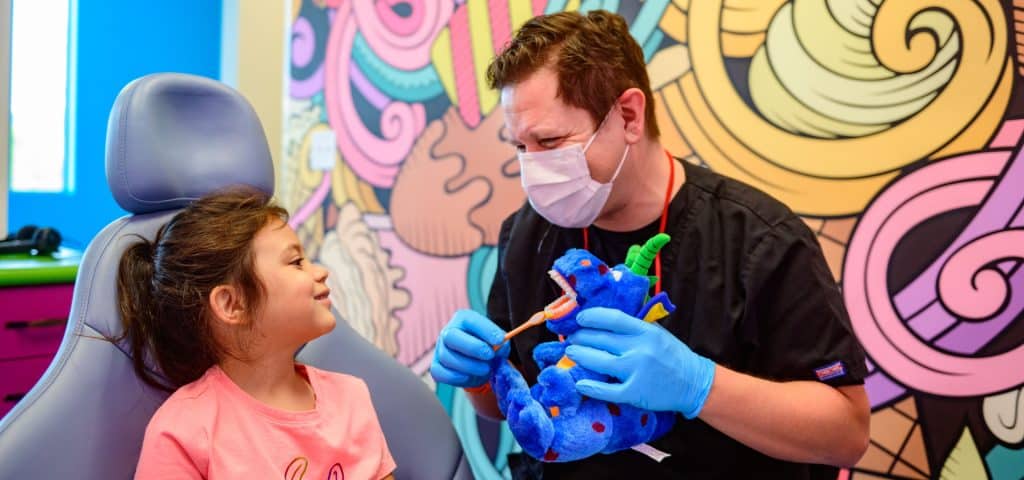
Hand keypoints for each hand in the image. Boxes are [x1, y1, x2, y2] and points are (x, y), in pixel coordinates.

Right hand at [430, 310, 510, 387]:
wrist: (480, 365)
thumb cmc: (489, 348)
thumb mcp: (498, 342)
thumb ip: (501, 342)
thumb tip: (501, 344)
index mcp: (463, 319)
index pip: (470, 320)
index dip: (485, 329)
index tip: (500, 340)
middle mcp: (448, 331)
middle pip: (452, 336)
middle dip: (472, 347)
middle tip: (489, 355)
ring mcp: (440, 349)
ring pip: (447, 357)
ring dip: (469, 366)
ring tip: (485, 369)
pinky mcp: (436, 366)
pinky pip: (439, 373)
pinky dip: (455, 377)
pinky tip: (468, 377)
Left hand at [565, 307, 715, 418]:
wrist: (694, 383)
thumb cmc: (672, 355)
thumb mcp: (656, 333)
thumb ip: (633, 326)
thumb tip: (604, 320)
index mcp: (645, 331)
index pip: (612, 318)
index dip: (591, 317)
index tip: (579, 319)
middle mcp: (639, 348)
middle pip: (601, 339)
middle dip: (580, 338)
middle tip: (571, 339)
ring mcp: (636, 371)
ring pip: (599, 361)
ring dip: (580, 356)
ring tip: (570, 353)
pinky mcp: (635, 392)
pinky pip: (607, 390)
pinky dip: (591, 387)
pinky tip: (580, 383)